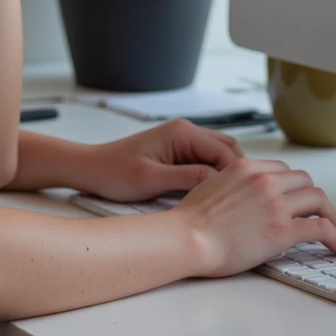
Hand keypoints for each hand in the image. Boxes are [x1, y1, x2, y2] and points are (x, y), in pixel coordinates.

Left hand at [73, 119, 244, 201]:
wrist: (91, 168)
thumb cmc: (113, 173)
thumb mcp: (152, 179)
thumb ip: (188, 178)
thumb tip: (221, 182)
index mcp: (182, 133)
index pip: (225, 152)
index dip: (238, 176)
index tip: (245, 200)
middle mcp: (186, 131)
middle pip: (228, 150)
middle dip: (238, 176)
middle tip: (243, 204)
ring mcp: (182, 140)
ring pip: (219, 156)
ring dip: (226, 177)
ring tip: (231, 203)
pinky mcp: (177, 152)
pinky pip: (205, 161)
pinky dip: (213, 177)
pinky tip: (213, 197)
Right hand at [174, 156, 335, 277]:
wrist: (187, 237)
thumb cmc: (190, 220)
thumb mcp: (209, 185)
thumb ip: (232, 184)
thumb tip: (239, 195)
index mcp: (245, 168)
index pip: (282, 170)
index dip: (293, 185)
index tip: (297, 197)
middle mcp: (264, 181)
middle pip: (304, 181)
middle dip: (313, 197)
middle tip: (318, 212)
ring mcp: (276, 204)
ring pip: (318, 200)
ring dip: (330, 215)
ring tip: (334, 229)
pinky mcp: (284, 230)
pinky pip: (321, 228)